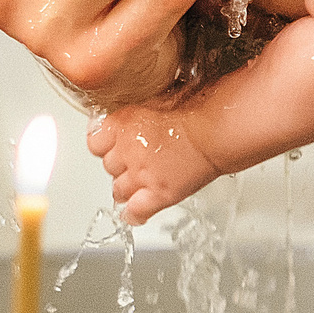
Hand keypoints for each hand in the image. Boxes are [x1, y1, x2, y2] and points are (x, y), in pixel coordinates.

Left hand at [85, 101, 220, 223]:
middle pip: (108, 166)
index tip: (110, 145)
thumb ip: (139, 109)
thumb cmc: (198, 108)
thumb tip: (135, 112)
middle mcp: (126, 151)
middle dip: (119, 165)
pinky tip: (135, 215)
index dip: (104, 144)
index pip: (95, 142)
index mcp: (123, 123)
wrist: (218, 128)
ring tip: (137, 185)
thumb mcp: (160, 96)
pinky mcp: (159, 194)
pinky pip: (136, 212)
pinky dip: (134, 215)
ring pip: (118, 190)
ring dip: (126, 188)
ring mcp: (141, 175)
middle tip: (134, 162)